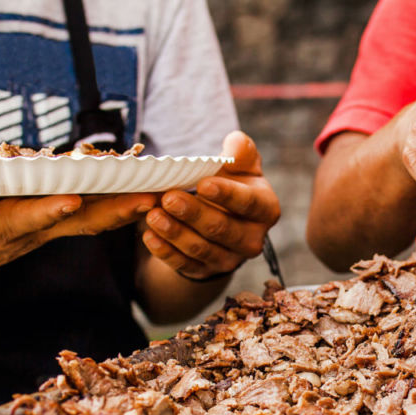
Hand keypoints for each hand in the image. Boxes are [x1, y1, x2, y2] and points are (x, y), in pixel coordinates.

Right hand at [0, 190, 158, 283]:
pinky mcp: (59, 219)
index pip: (33, 218)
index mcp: (8, 226)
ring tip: (161, 194)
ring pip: (95, 216)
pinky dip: (120, 203)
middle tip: (147, 200)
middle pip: (82, 220)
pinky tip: (146, 193)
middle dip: (114, 211)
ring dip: (127, 207)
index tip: (71, 200)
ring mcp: (53, 225)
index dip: (49, 210)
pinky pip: (95, 211)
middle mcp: (39, 227)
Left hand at [141, 130, 280, 279]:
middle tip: (169, 198)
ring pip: (201, 249)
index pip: (248, 204)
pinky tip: (149, 237)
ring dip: (175, 233)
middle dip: (194, 214)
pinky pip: (184, 265)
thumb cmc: (232, 183)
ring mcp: (229, 259)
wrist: (221, 216)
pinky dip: (165, 252)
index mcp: (265, 210)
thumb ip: (240, 152)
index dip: (227, 195)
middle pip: (222, 229)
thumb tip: (235, 143)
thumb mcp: (241, 165)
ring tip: (152, 215)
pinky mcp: (205, 271)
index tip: (203, 184)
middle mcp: (252, 240)